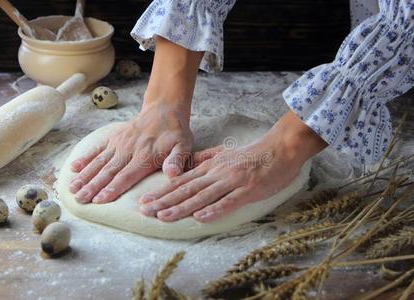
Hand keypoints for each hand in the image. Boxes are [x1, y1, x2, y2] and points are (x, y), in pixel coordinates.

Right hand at [69, 36, 203, 203]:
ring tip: (73, 188)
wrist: (164, 110)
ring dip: (85, 176)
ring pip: (100, 162)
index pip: (126, 176)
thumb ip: (177, 160)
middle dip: (93, 186)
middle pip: (108, 171)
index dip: (112, 188)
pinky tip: (74, 168)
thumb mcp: (183, 146)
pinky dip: (86, 158)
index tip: (99, 199)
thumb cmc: (175, 133)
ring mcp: (119, 143)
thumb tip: (172, 174)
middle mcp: (129, 151)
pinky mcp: (114, 138)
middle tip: (80, 199)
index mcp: (145, 157)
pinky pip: (98, 149)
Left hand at [139, 111, 327, 222]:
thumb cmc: (252, 154)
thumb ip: (204, 159)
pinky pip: (228, 201)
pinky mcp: (247, 190)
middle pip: (186, 189)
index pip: (181, 181)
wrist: (280, 148)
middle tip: (144, 211)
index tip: (144, 200)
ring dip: (181, 207)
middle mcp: (216, 173)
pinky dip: (214, 210)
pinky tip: (200, 218)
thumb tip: (187, 165)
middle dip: (163, 201)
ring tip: (163, 216)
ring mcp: (231, 181)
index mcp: (210, 166)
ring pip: (202, 196)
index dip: (162, 192)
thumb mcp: (224, 153)